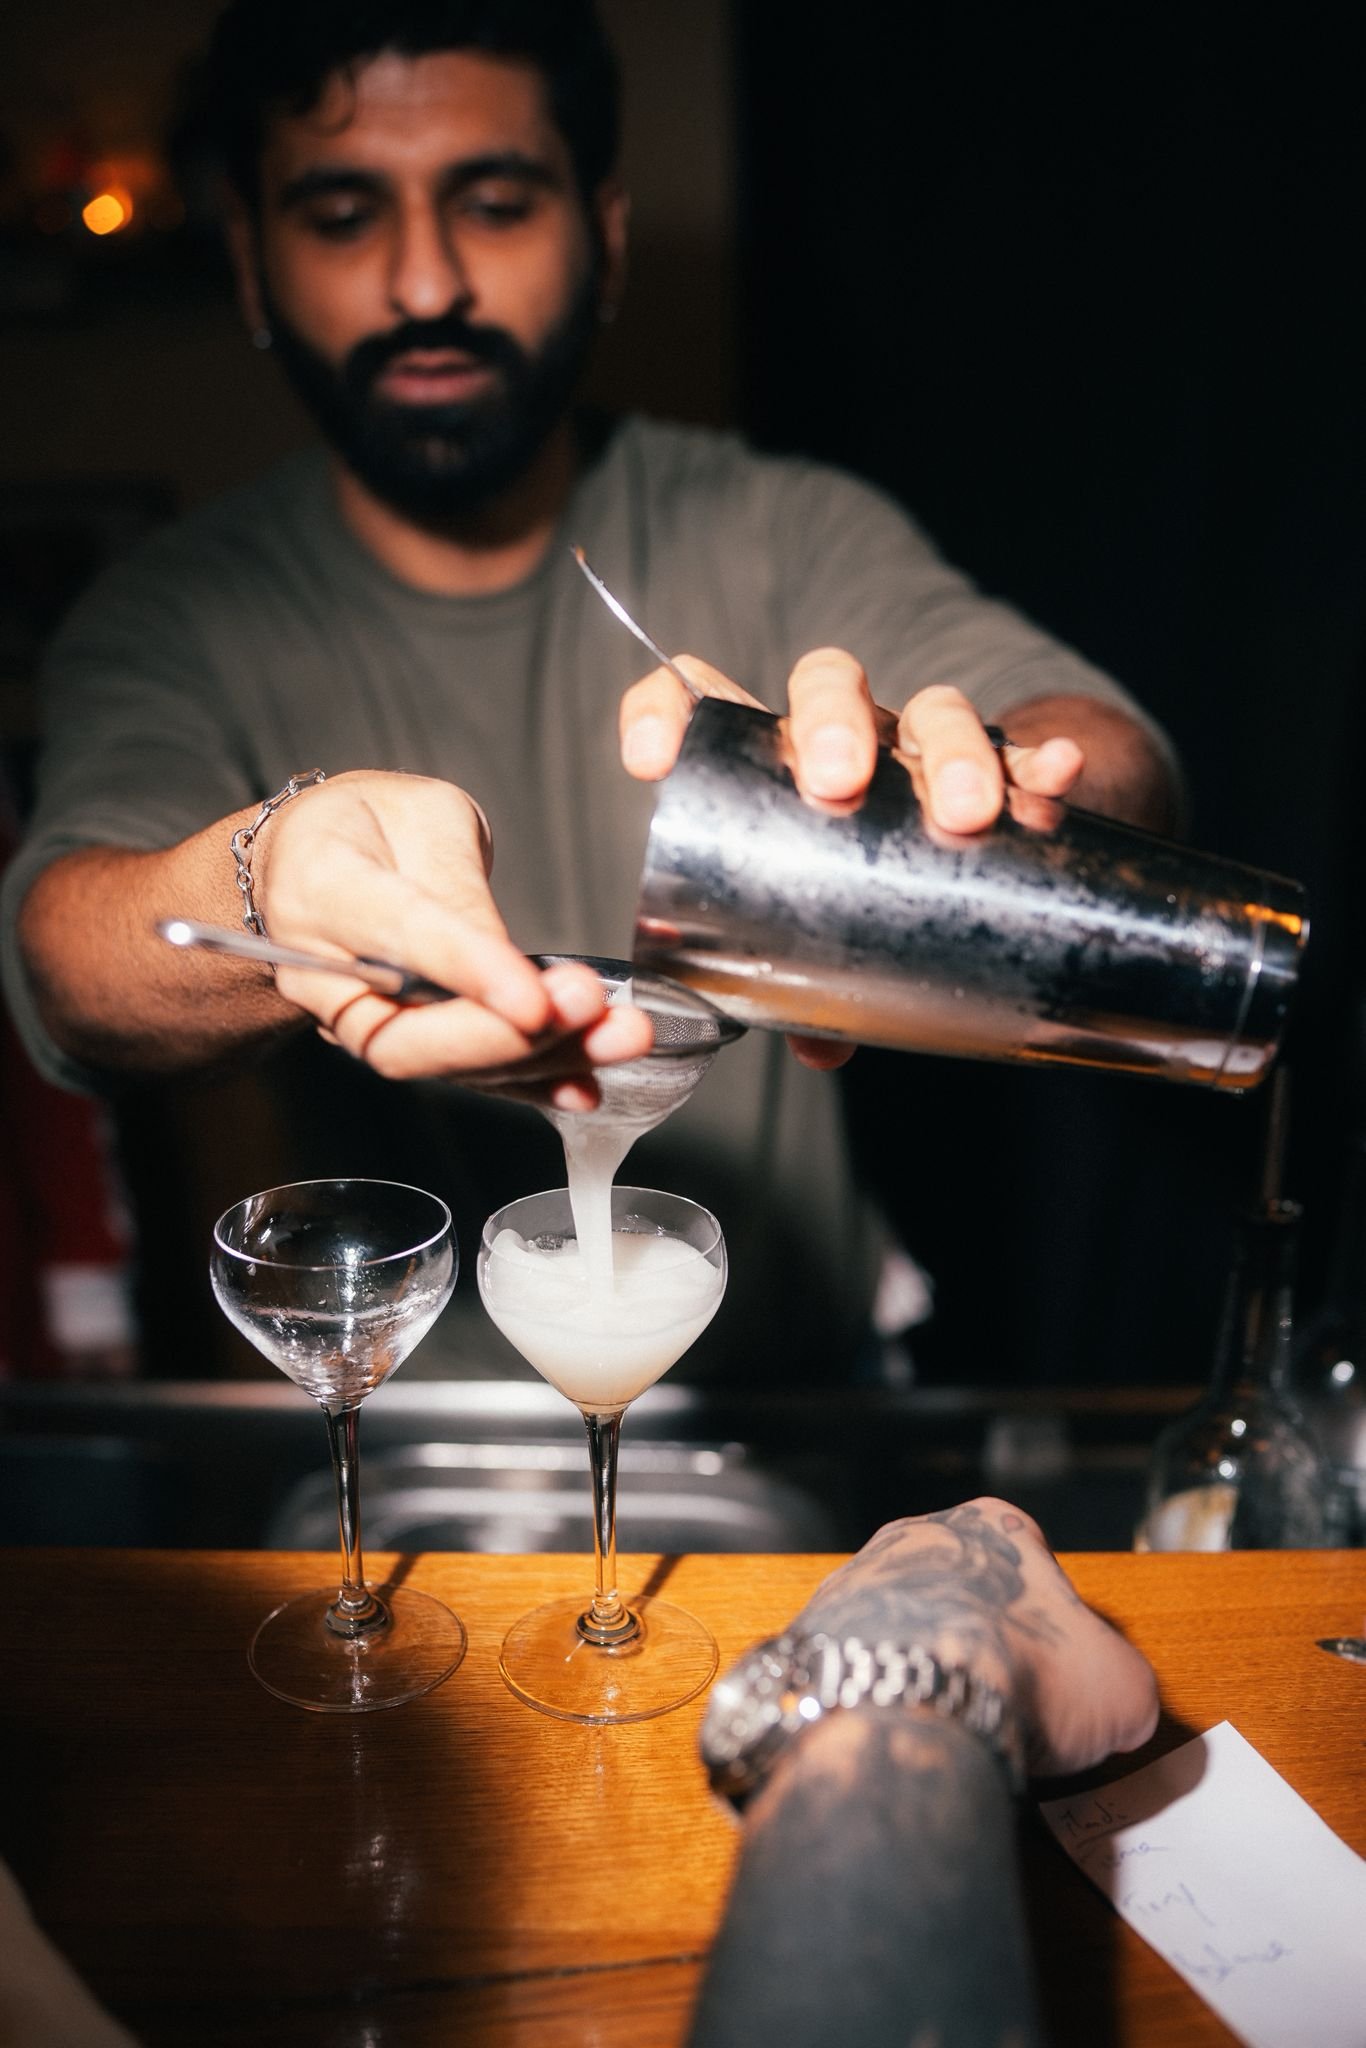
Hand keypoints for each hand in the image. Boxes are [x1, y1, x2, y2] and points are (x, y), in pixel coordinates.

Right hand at [254, 769, 651, 1103]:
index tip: (535, 996)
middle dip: (506, 1035)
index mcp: (320, 889)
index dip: (468, 970)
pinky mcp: (402, 1042)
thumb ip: (456, 882)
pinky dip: (530, 1084)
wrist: (310, 862)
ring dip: (540, 1059)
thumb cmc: (366, 825)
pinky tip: (586, 1085)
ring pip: (444, 1065)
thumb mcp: (420, 815)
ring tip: (619, 1036)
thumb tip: (506, 959)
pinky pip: (465, 1075)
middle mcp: (326, 975)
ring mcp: (359, 1021)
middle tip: (588, 1007)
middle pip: (407, 1035)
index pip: (398, 937)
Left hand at [620, 650, 1085, 1070]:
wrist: (956, 851)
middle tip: (838, 784)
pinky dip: (1035, 760)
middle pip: (829, 686)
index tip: (650, 760)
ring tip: (965, 810)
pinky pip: (1018, 751)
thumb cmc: (845, 897)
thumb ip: (803, 992)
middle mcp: (842, 736)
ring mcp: (918, 746)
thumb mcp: (808, 942)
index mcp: (769, 762)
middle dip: (834, 725)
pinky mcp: (993, 766)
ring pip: (931, 712)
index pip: (701, 699)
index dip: (664, 711)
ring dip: (949, 751)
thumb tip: (821, 1046)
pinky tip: (1054, 775)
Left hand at [792, 1496, 1157, 1778]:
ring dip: (921, 1666)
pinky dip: (875, 1698)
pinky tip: (900, 1732)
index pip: (1032, 1559)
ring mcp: (856, 1580)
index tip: (1057, 1671)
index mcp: (993, 1524)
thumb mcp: (1121, 1689)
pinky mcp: (814, 1632)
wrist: (910, 1697)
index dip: (1051, 1620)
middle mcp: (916, 1536)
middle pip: (959, 1589)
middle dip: (978, 1639)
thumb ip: (1122, 1689)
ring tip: (949, 1725)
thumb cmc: (1024, 1671)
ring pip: (900, 1624)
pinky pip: (855, 1665)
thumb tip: (1117, 1714)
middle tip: (1001, 1701)